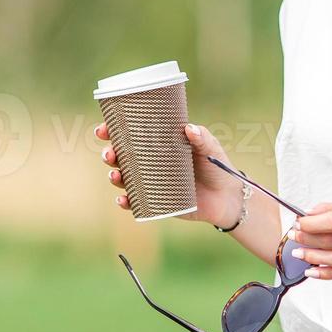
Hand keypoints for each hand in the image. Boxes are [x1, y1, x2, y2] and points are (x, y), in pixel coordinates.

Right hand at [94, 121, 243, 227]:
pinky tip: (123, 199)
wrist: (228, 197)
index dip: (112, 131)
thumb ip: (202, 138)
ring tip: (116, 176)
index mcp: (159, 144)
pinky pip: (136, 202)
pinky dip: (126, 201)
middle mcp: (151, 163)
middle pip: (121, 156)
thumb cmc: (217, 166)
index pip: (130, 135)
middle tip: (109, 154)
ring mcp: (152, 183)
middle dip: (109, 154)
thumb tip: (189, 129)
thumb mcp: (211, 148)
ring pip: (125, 178)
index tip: (103, 130)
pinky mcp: (157, 202)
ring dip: (114, 177)